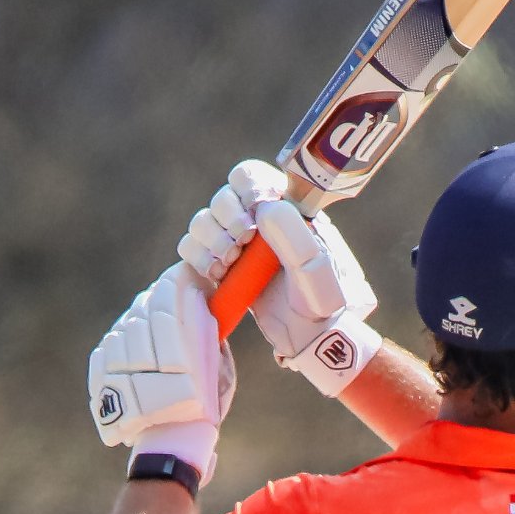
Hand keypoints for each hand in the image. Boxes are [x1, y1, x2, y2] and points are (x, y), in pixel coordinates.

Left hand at [86, 263, 235, 464]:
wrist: (169, 448)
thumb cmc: (203, 410)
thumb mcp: (220, 375)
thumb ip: (210, 339)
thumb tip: (202, 304)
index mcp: (180, 353)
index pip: (170, 301)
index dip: (175, 281)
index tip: (183, 274)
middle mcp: (146, 358)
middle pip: (145, 309)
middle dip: (158, 296)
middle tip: (169, 289)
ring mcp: (120, 368)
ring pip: (125, 326)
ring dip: (138, 316)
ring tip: (151, 317)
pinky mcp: (103, 379)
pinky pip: (107, 346)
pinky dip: (120, 337)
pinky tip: (132, 337)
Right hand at [175, 160, 380, 398]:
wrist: (311, 337)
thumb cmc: (322, 299)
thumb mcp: (316, 267)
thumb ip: (293, 235)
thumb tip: (263, 207)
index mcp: (284, 207)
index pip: (250, 176)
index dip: (245, 187)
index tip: (254, 210)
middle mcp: (258, 220)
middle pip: (221, 198)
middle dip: (227, 220)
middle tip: (243, 243)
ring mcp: (238, 243)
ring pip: (202, 222)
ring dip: (210, 239)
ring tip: (229, 262)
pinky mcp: (222, 267)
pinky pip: (191, 249)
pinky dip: (197, 258)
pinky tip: (217, 273)